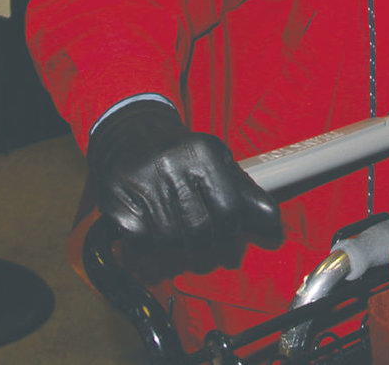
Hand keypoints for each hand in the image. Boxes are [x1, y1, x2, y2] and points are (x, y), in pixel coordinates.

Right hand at [86, 100, 280, 267]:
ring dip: (179, 252)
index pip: (229, 210)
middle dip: (207, 247)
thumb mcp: (217, 162)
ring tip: (182, 244)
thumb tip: (272, 222)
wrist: (130, 135)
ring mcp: (142, 184)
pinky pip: (141, 243)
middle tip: (206, 249)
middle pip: (200, 230)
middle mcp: (171, 165)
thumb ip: (244, 193)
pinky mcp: (117, 202)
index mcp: (203, 154)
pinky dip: (150, 250)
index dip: (231, 232)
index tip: (228, 238)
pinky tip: (155, 238)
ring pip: (171, 241)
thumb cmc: (181, 155)